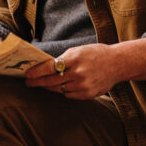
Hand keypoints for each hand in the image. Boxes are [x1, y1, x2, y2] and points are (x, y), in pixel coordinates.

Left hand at [25, 39, 145, 99]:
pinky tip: (59, 87)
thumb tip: (44, 67)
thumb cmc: (95, 54)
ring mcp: (84, 85)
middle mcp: (79, 73)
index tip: (27, 74)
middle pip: (52, 80)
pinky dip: (62, 91)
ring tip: (41, 84)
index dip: (36, 72)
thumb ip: (62, 59)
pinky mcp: (88, 94)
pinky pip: (69, 94)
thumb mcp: (78, 51)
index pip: (50, 67)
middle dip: (37, 82)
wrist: (118, 63)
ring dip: (48, 87)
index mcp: (75, 58)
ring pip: (59, 89)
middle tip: (28, 83)